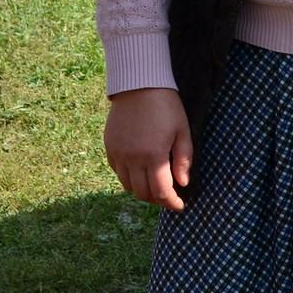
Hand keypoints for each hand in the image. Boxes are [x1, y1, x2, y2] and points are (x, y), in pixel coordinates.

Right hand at [105, 87, 191, 210]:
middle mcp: (132, 158)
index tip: (181, 206)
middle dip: (157, 199)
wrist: (139, 85)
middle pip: (142, 193)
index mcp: (153, 155)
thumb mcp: (183, 130)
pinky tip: (141, 173)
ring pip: (128, 186)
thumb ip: (183, 159)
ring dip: (142, 191)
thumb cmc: (166, 106)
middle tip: (170, 197)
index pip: (161, 191)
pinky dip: (129, 178)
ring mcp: (118, 154)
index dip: (171, 203)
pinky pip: (118, 172)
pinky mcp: (109, 148)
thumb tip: (183, 183)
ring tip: (156, 186)